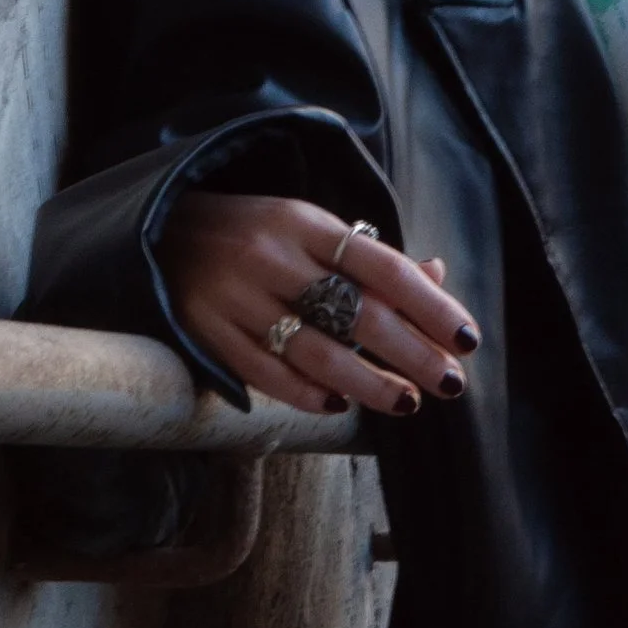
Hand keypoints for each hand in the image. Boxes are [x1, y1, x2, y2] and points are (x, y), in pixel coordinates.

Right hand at [158, 192, 478, 418]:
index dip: (431, 306)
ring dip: (367, 383)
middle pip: (355, 313)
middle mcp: (270, 256)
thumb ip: (370, 258)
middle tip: (448, 383)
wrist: (160, 228)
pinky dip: (306, 393)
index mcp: (305, 223)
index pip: (384, 267)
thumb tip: (438, 277)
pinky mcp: (205, 330)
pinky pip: (264, 372)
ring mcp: (234, 296)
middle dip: (410, 353)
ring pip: (313, 351)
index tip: (467, 340)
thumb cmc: (255, 233)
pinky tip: (339, 404)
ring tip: (405, 403)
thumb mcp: (310, 228)